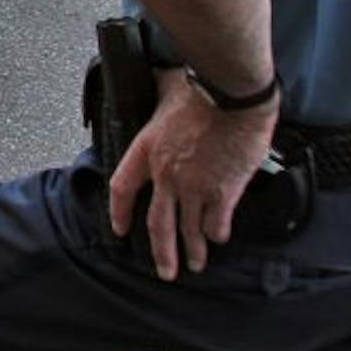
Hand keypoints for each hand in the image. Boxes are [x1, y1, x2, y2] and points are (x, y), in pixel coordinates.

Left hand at [108, 70, 275, 279]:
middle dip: (162, 252)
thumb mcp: (165, 90)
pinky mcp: (223, 190)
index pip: (122, 188)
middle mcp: (166, 175)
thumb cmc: (199, 88)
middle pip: (157, 224)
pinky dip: (217, 232)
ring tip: (196, 264)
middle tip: (166, 272)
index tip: (120, 228)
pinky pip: (217, 221)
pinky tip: (218, 238)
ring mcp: (194, 187)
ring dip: (193, 250)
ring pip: (189, 229)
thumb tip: (153, 78)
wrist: (230, 94)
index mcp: (146, 151)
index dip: (120, 210)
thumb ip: (156, 92)